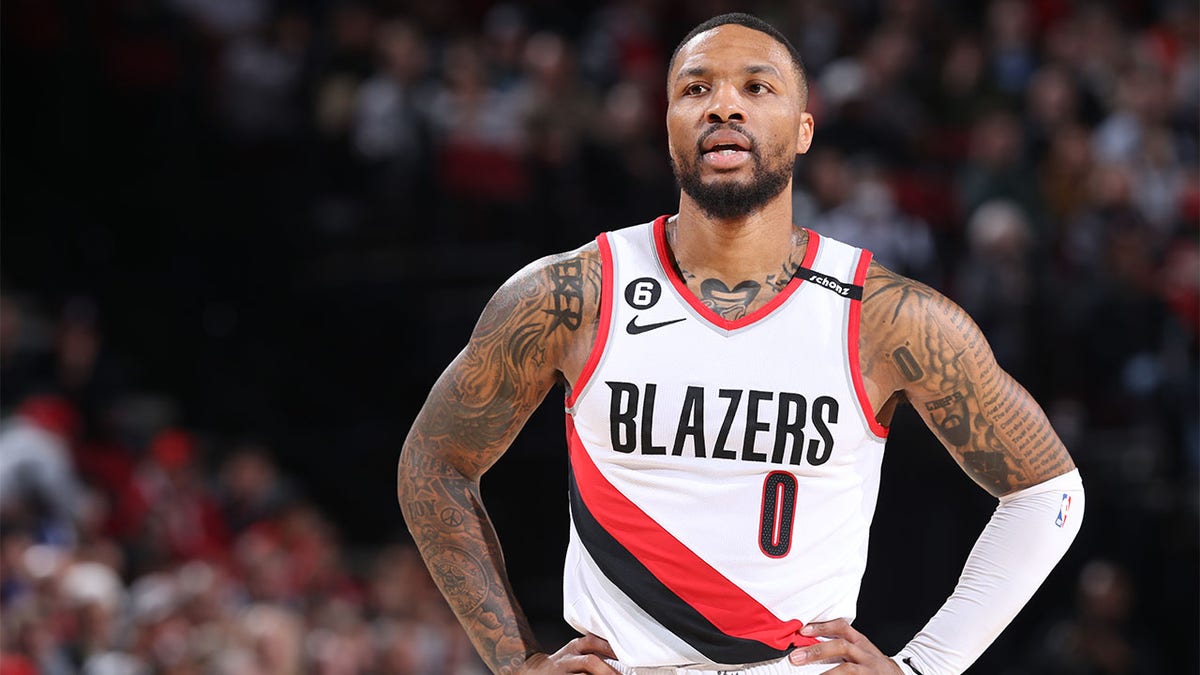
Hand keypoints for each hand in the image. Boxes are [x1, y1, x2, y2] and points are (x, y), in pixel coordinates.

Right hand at [519, 634, 620, 673]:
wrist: (533, 671)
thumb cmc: (563, 664)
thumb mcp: (573, 652)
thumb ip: (591, 651)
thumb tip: (621, 658)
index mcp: (574, 647)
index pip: (592, 642)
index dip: (610, 648)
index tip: (626, 656)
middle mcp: (567, 659)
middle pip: (590, 662)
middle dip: (608, 671)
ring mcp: (563, 673)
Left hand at [787, 619, 902, 673]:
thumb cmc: (872, 663)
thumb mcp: (860, 650)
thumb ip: (840, 645)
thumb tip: (808, 646)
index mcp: (861, 642)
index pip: (842, 627)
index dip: (822, 627)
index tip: (803, 630)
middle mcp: (866, 654)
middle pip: (842, 646)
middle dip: (818, 651)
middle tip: (797, 657)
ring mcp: (870, 670)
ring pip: (848, 669)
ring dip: (827, 673)